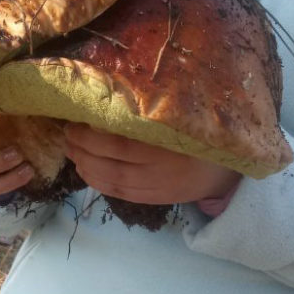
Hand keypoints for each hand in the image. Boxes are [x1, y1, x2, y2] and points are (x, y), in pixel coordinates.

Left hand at [64, 124, 239, 203]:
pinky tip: (86, 172)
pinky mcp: (157, 199)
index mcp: (169, 144)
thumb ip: (151, 110)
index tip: (74, 123)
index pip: (121, 144)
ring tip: (72, 153)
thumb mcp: (181, 116)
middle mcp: (163, 170)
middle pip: (113, 164)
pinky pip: (122, 194)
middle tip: (66, 135)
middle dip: (83, 151)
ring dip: (87, 168)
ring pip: (114, 182)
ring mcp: (160, 188)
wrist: (226, 168)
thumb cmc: (200, 132)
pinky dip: (100, 185)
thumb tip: (110, 94)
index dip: (92, 137)